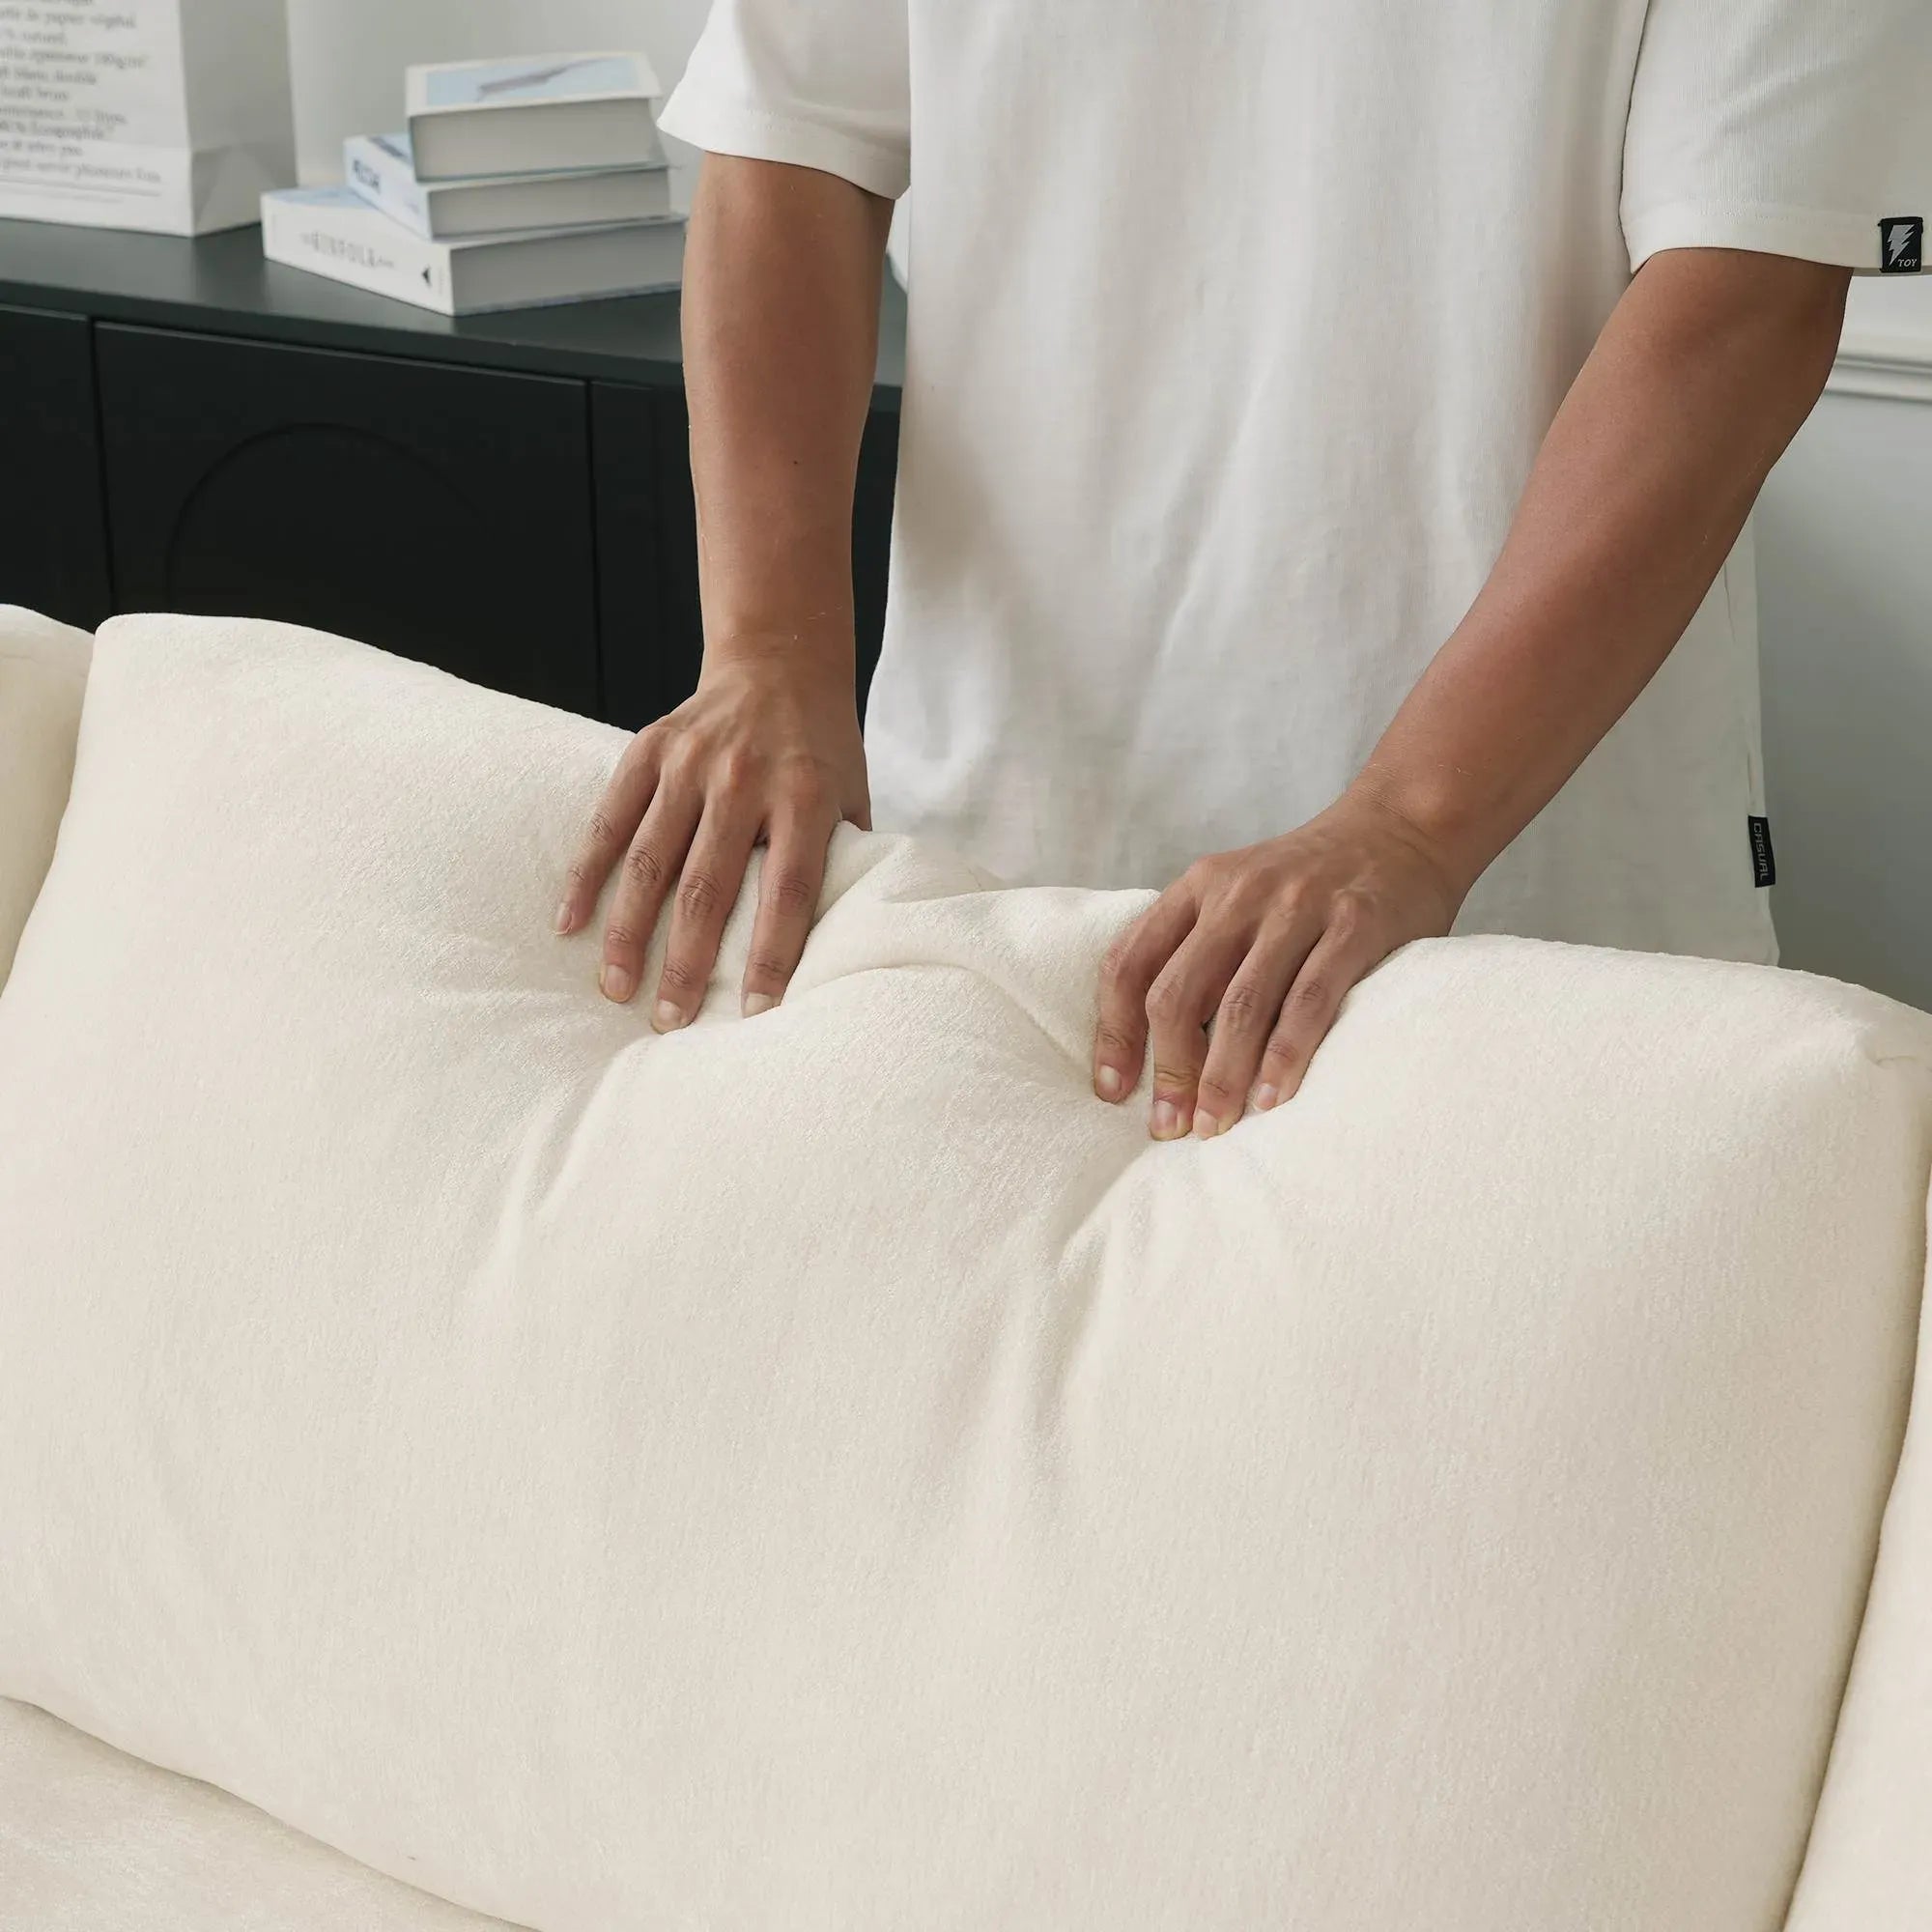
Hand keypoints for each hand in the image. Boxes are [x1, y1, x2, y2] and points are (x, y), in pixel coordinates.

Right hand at [556, 643, 868, 1025]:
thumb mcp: (852, 797)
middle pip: (708, 886)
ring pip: (650, 861)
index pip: (787, 890)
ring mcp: (690, 763)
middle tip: (671, 1021)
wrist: (779, 662)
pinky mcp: (649, 749)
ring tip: (617, 988)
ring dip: (629, 932)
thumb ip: (844, 860)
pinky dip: (585, 873)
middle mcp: (743, 779)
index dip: (772, 954)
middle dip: (687, 962)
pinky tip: (570, 923)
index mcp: (804, 795)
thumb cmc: (821, 751)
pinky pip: (609, 819)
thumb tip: (841, 944)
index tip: (756, 1012)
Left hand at [1093, 792, 1468, 1137]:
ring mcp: (1297, 908)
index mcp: (1198, 887)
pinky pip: (1309, 1000)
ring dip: (1222, 1076)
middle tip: (1170, 1126)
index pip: (1130, 963)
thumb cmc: (1309, 883)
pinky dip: (1286, 1055)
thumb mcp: (1238, 893)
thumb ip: (1198, 949)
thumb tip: (1155, 1051)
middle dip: (1168, 1069)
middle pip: (1178, 993)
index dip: (1113, 1033)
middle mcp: (1238, 894)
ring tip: (1215, 1125)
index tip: (1112, 1091)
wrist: (1402, 827)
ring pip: (1241, 1005)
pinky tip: (1272, 1098)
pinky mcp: (1354, 925)